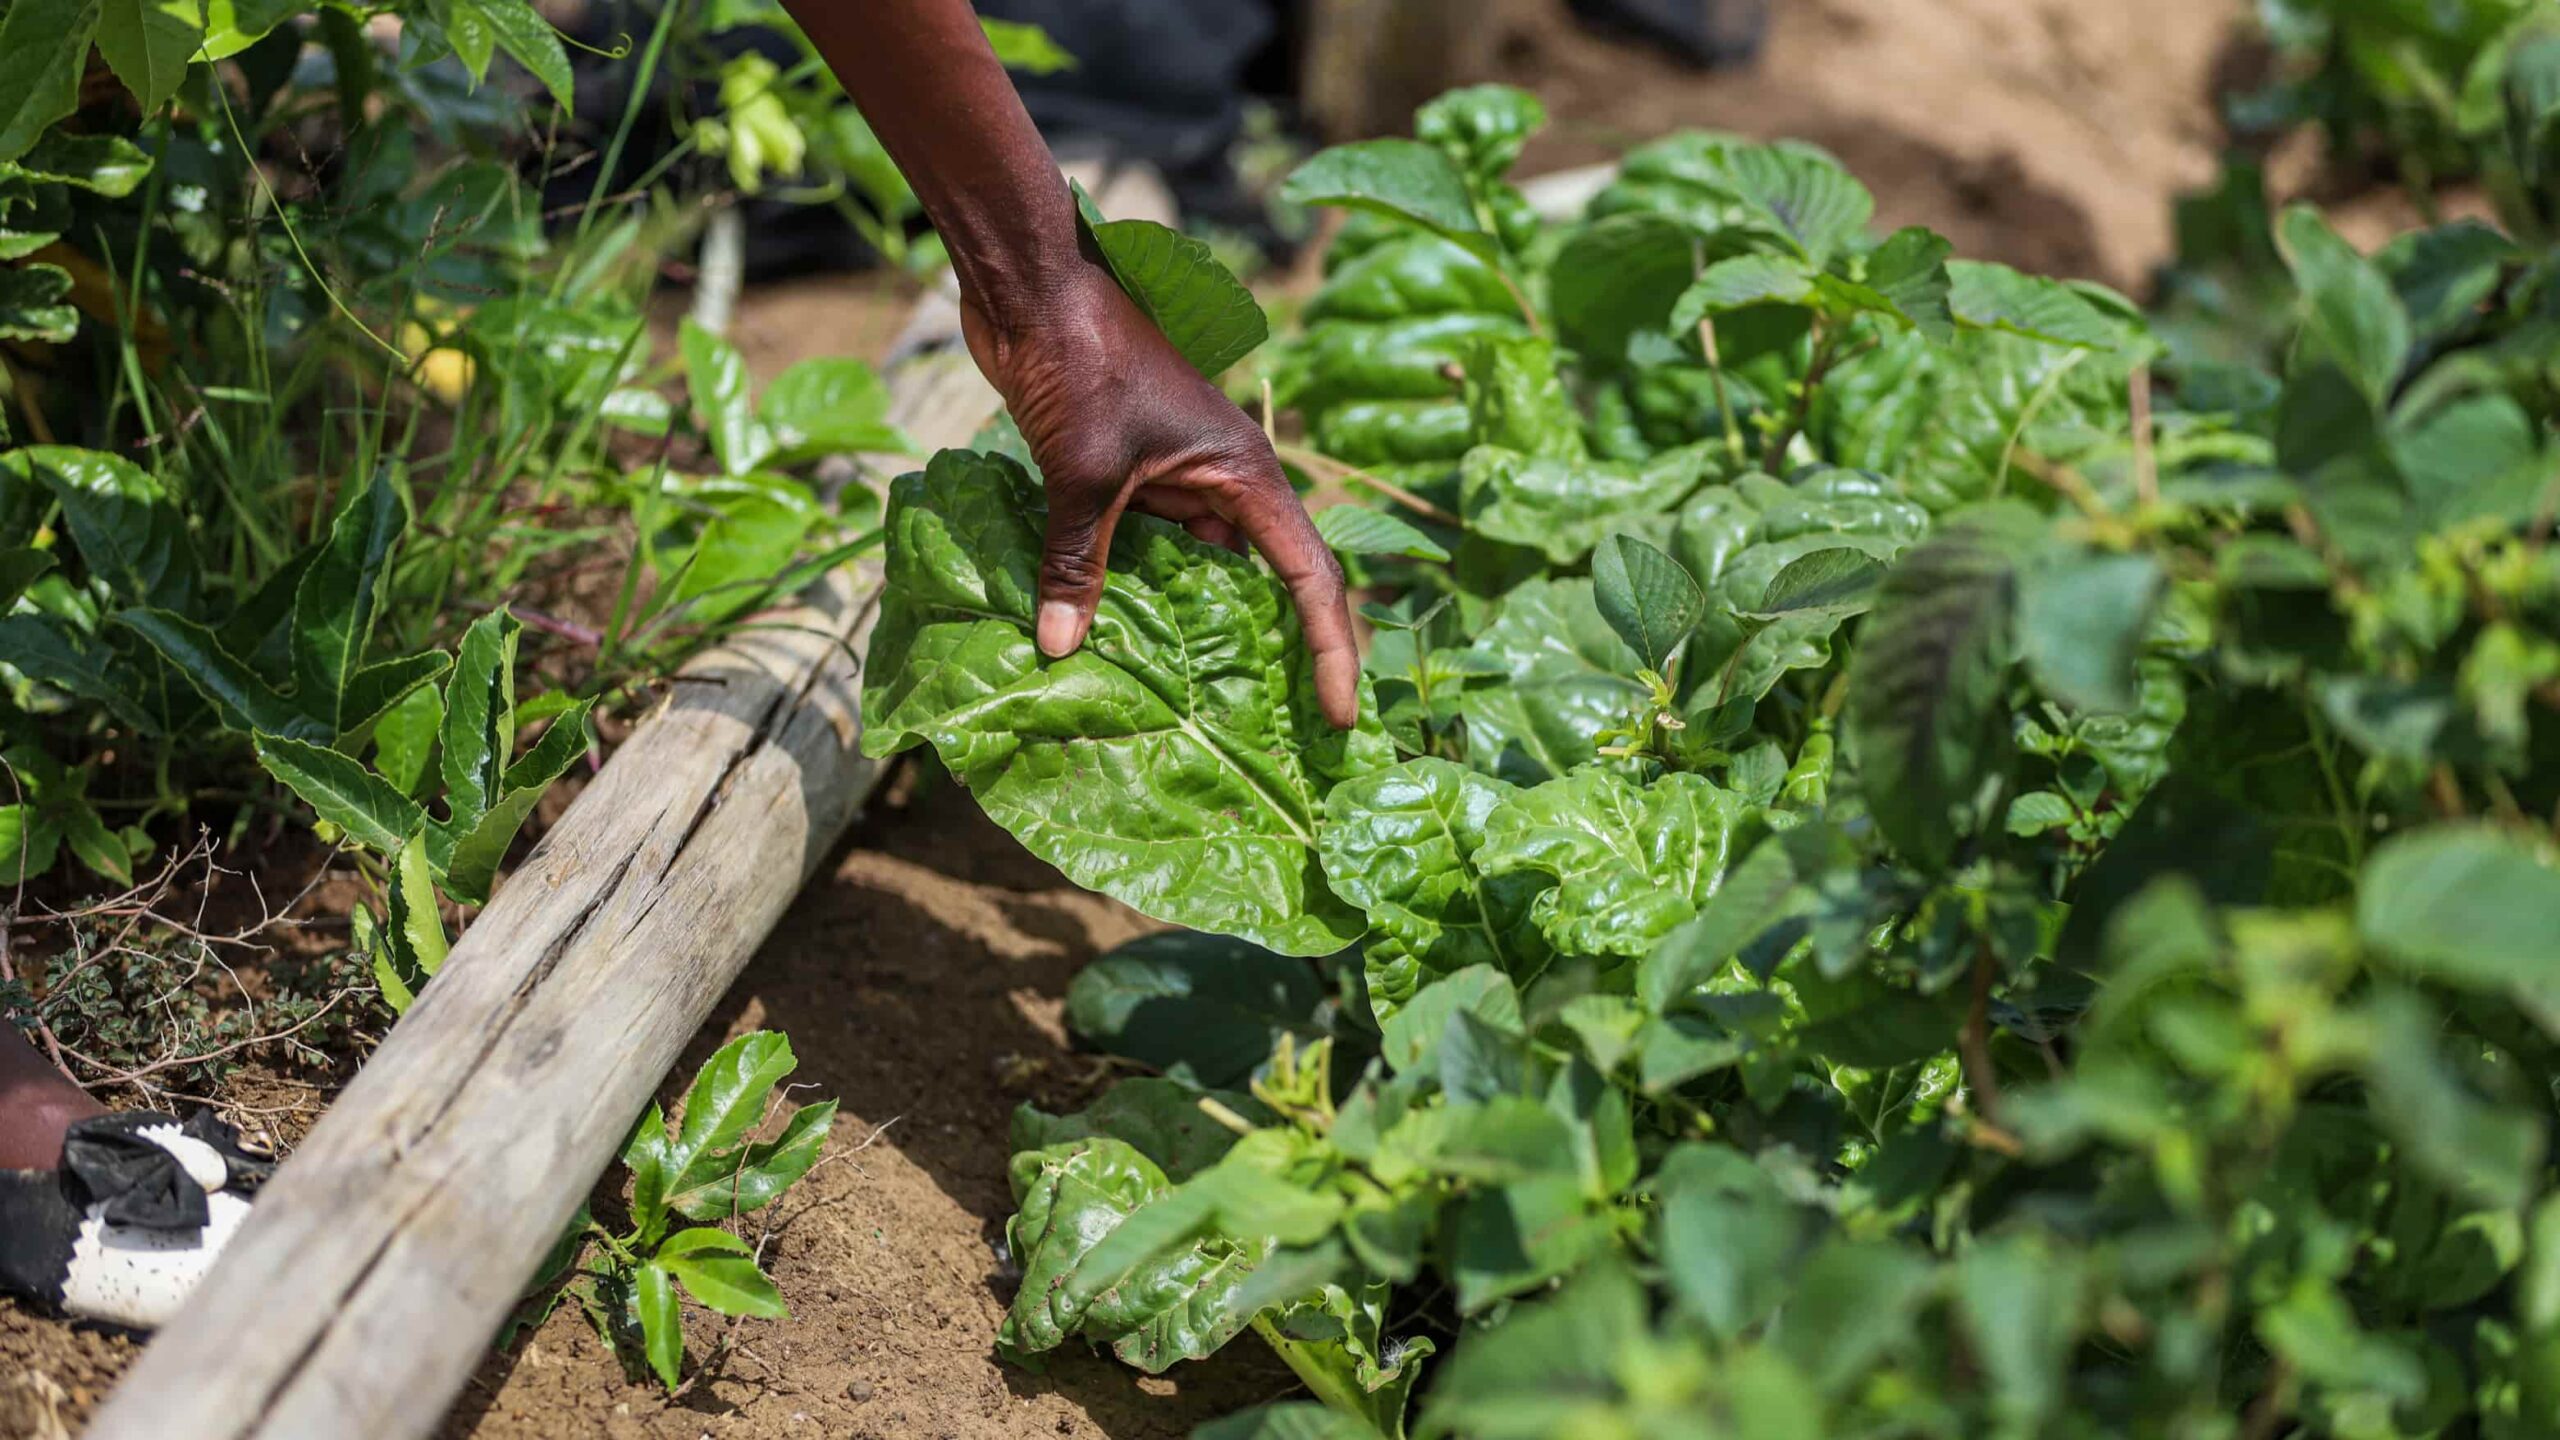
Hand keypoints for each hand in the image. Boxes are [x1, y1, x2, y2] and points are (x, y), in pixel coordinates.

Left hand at [958, 269, 1359, 728]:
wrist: (1034, 287)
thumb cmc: (1081, 363)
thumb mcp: (1082, 472)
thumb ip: (1075, 561)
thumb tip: (1060, 648)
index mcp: (1245, 474)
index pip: (1308, 576)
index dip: (1333, 648)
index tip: (1340, 716)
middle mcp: (1225, 480)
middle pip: (1266, 582)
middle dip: (1276, 653)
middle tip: (1279, 731)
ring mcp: (1177, 478)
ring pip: (1199, 571)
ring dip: (1194, 628)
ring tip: (1200, 708)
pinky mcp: (1129, 474)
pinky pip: (1145, 550)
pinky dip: (1134, 593)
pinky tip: (1116, 642)